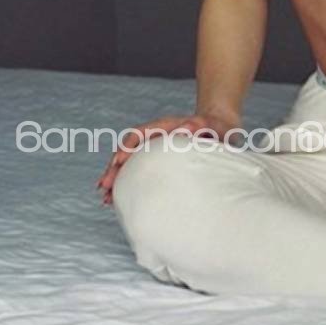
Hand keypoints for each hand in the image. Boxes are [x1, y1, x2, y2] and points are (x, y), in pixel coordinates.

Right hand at [96, 111, 238, 206]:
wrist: (221, 132)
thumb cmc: (217, 129)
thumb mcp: (211, 125)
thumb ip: (200, 124)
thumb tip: (187, 127)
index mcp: (163, 127)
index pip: (139, 134)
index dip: (127, 147)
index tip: (119, 160)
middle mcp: (154, 138)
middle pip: (127, 151)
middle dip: (114, 169)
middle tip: (104, 186)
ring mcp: (153, 151)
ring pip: (129, 165)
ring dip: (116, 179)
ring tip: (105, 197)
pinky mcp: (156, 163)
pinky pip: (137, 173)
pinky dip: (127, 185)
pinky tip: (116, 200)